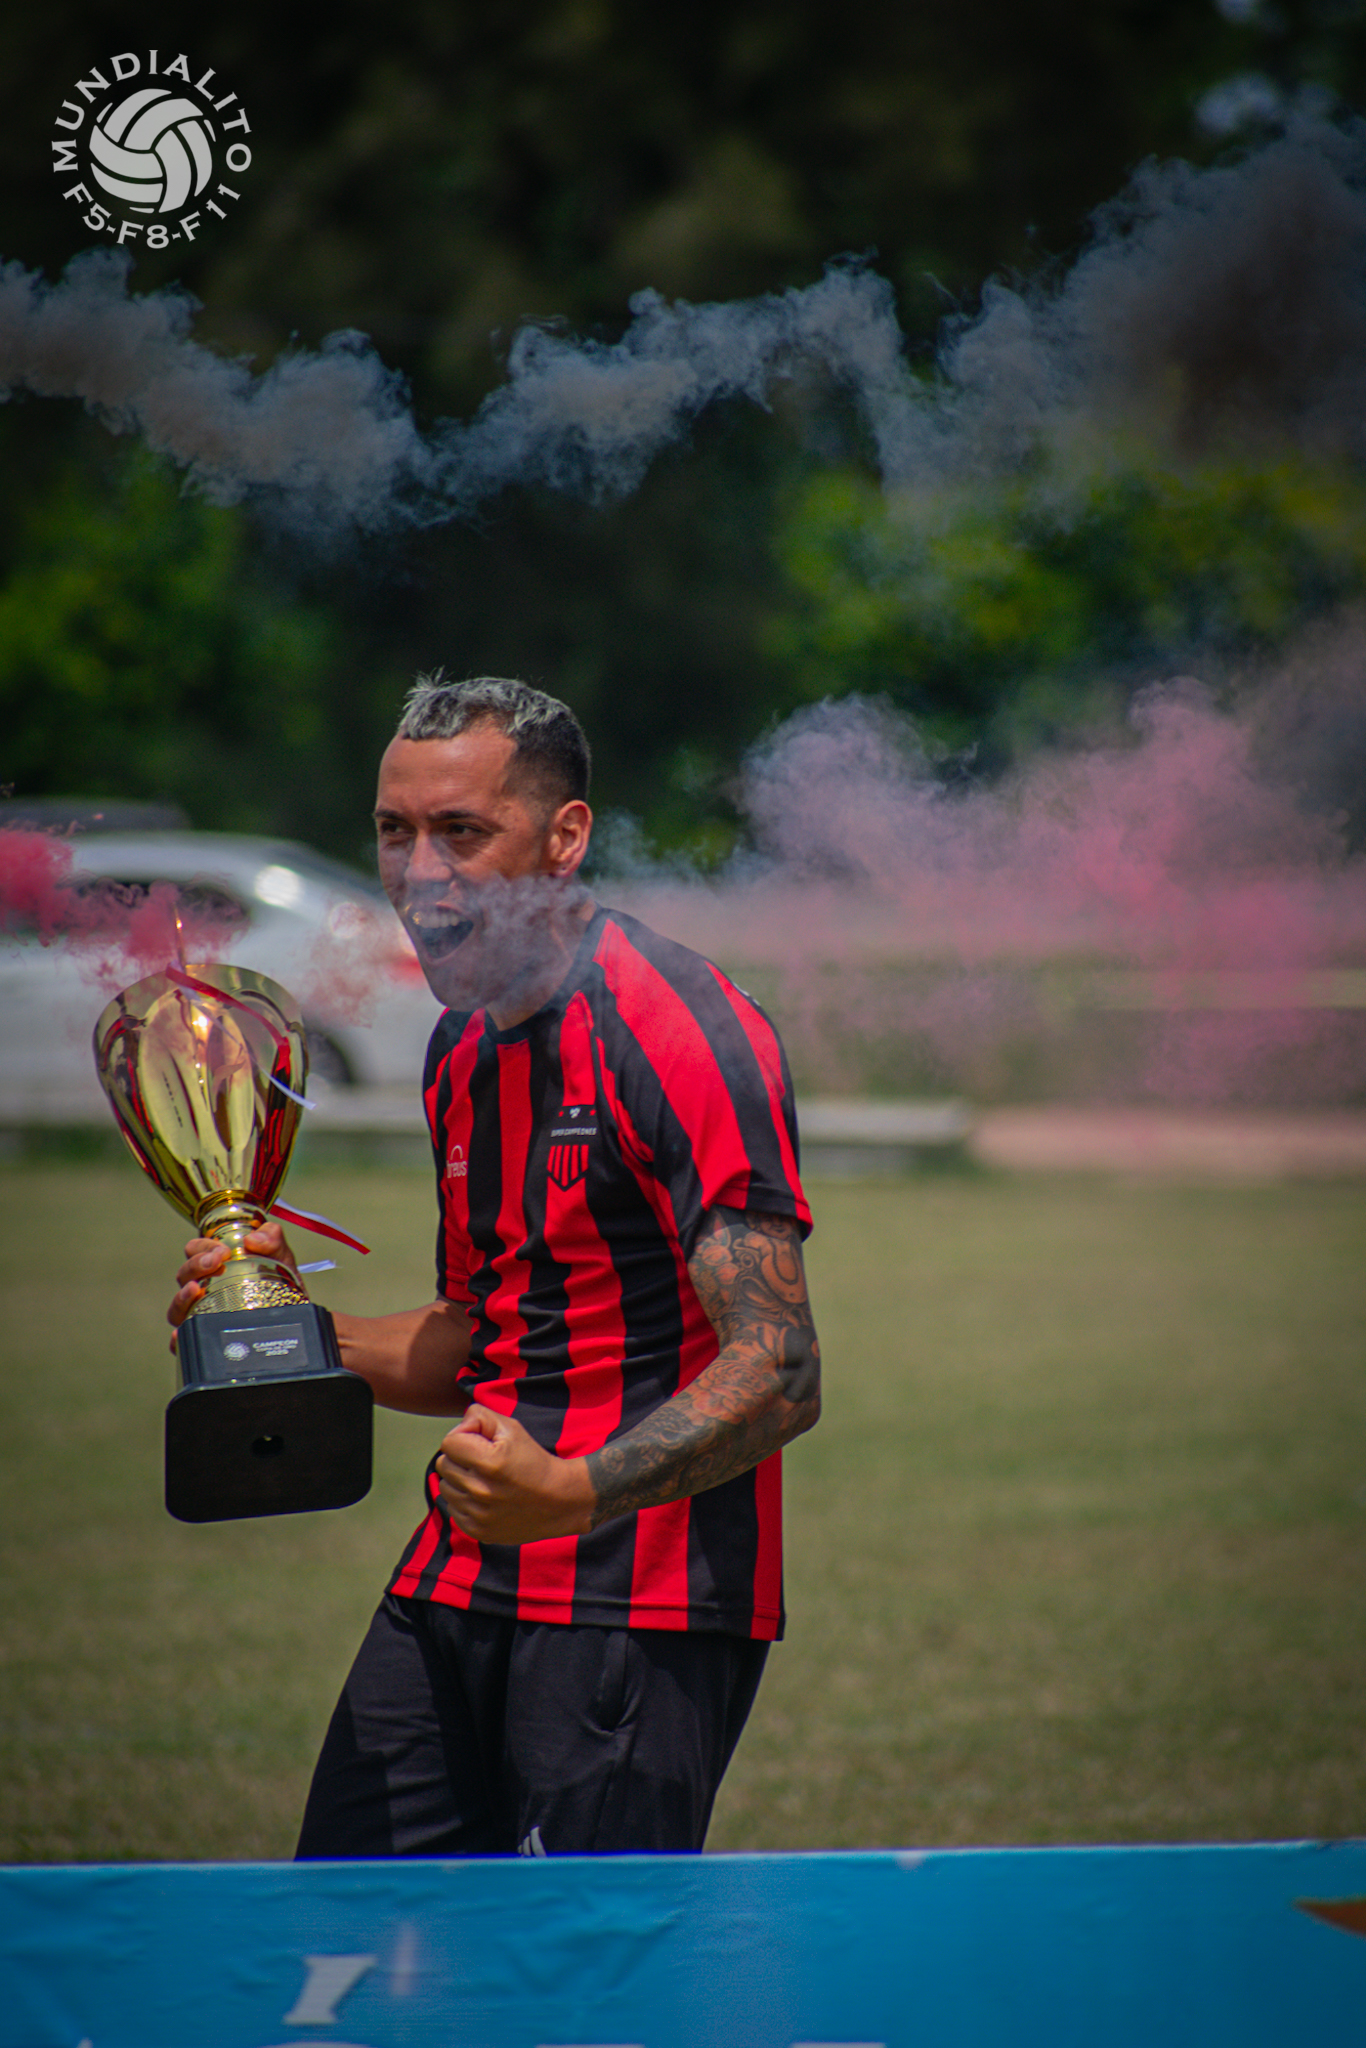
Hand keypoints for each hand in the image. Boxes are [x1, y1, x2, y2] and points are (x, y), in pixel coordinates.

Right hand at [167, 1218, 303, 1336]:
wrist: (291, 1316)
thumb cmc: (278, 1282)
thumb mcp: (278, 1255)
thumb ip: (271, 1238)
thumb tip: (253, 1240)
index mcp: (214, 1265)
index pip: (194, 1250)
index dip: (203, 1247)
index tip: (223, 1250)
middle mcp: (202, 1288)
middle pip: (184, 1275)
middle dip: (196, 1265)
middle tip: (217, 1262)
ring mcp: (200, 1312)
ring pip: (178, 1307)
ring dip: (182, 1296)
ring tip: (195, 1289)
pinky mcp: (207, 1335)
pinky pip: (185, 1340)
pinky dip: (180, 1336)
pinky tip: (181, 1333)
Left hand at [436, 1405, 593, 1544]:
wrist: (559, 1501)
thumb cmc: (533, 1461)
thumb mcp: (512, 1428)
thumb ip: (480, 1416)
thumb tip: (459, 1425)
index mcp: (489, 1462)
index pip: (449, 1443)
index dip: (463, 1438)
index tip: (479, 1443)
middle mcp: (480, 1490)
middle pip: (444, 1465)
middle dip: (459, 1458)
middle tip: (482, 1461)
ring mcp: (478, 1514)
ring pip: (445, 1488)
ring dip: (459, 1481)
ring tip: (483, 1480)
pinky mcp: (478, 1531)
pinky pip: (453, 1509)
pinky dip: (464, 1502)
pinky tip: (484, 1498)